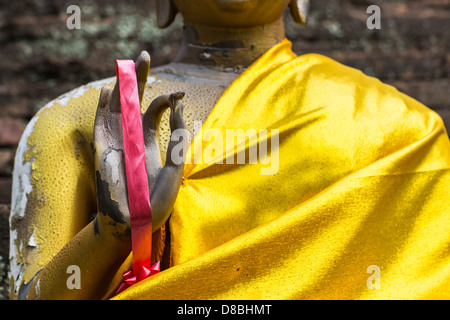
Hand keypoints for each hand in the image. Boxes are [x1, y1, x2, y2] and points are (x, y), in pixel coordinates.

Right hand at [93, 51, 186, 238]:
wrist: (137, 224)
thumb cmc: (157, 201)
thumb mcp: (176, 167)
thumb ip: (179, 138)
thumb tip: (181, 108)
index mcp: (148, 142)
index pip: (153, 112)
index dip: (165, 100)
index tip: (179, 95)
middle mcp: (131, 139)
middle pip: (132, 102)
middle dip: (138, 80)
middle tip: (145, 55)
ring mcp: (116, 144)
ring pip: (116, 108)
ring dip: (120, 86)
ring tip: (127, 63)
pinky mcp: (103, 152)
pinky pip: (99, 126)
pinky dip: (101, 109)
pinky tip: (105, 91)